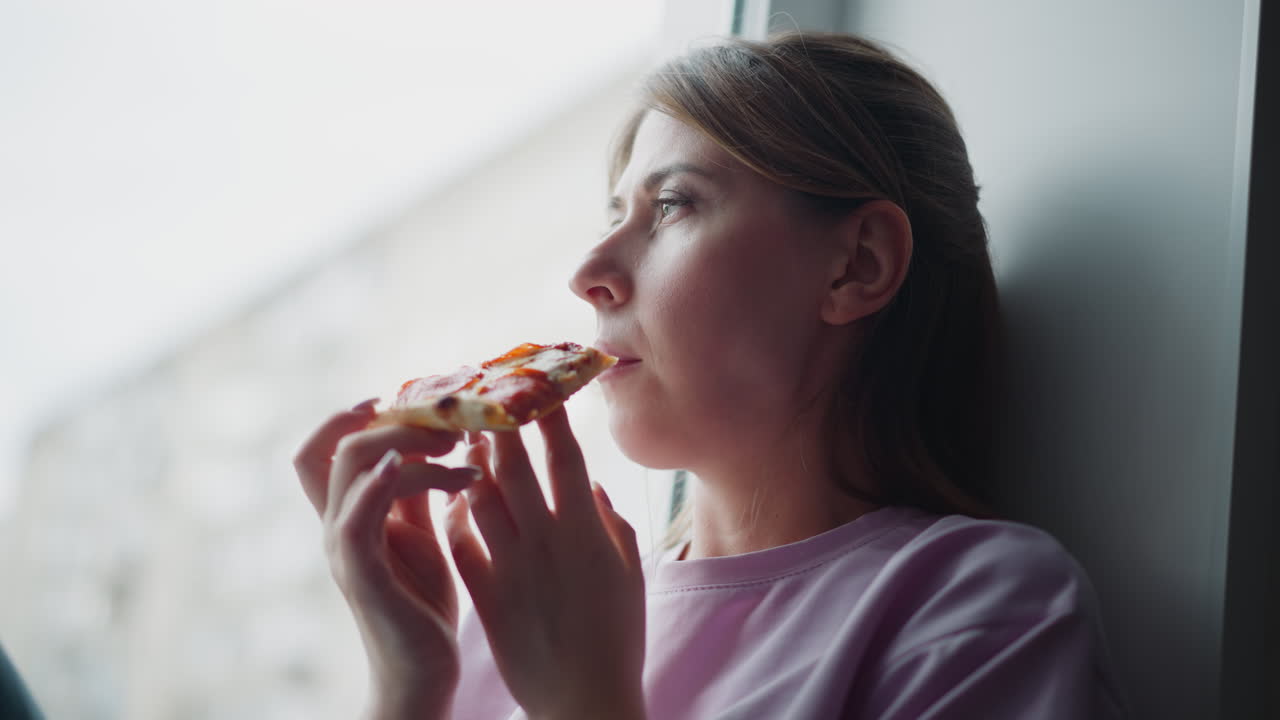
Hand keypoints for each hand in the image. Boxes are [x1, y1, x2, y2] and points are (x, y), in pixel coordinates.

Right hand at [293, 398, 478, 718]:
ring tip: (461, 449)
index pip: (324, 447)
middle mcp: (337, 525)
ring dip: (408, 444)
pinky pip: (356, 516)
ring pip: (351, 466)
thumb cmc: (423, 604)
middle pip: (333, 444)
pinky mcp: (360, 574)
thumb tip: (441, 439)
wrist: (423, 673)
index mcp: (350, 513)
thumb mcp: (424, 534)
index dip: (352, 414)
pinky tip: (422, 468)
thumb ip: (418, 491)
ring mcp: (344, 548)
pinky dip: (382, 483)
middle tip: (452, 424)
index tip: (405, 399)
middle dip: (396, 421)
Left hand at [445, 408, 645, 719]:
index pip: (565, 456)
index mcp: (587, 531)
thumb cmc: (617, 637)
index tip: (539, 385)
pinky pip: (461, 543)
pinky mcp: (486, 596)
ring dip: (470, 465)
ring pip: (479, 497)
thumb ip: (612, 524)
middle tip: (484, 393)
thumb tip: (593, 485)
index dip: (551, 416)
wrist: (584, 699)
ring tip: (465, 443)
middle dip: (498, 423)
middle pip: (514, 465)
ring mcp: (512, 568)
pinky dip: (456, 516)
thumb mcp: (628, 574)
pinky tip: (455, 502)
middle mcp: (546, 541)